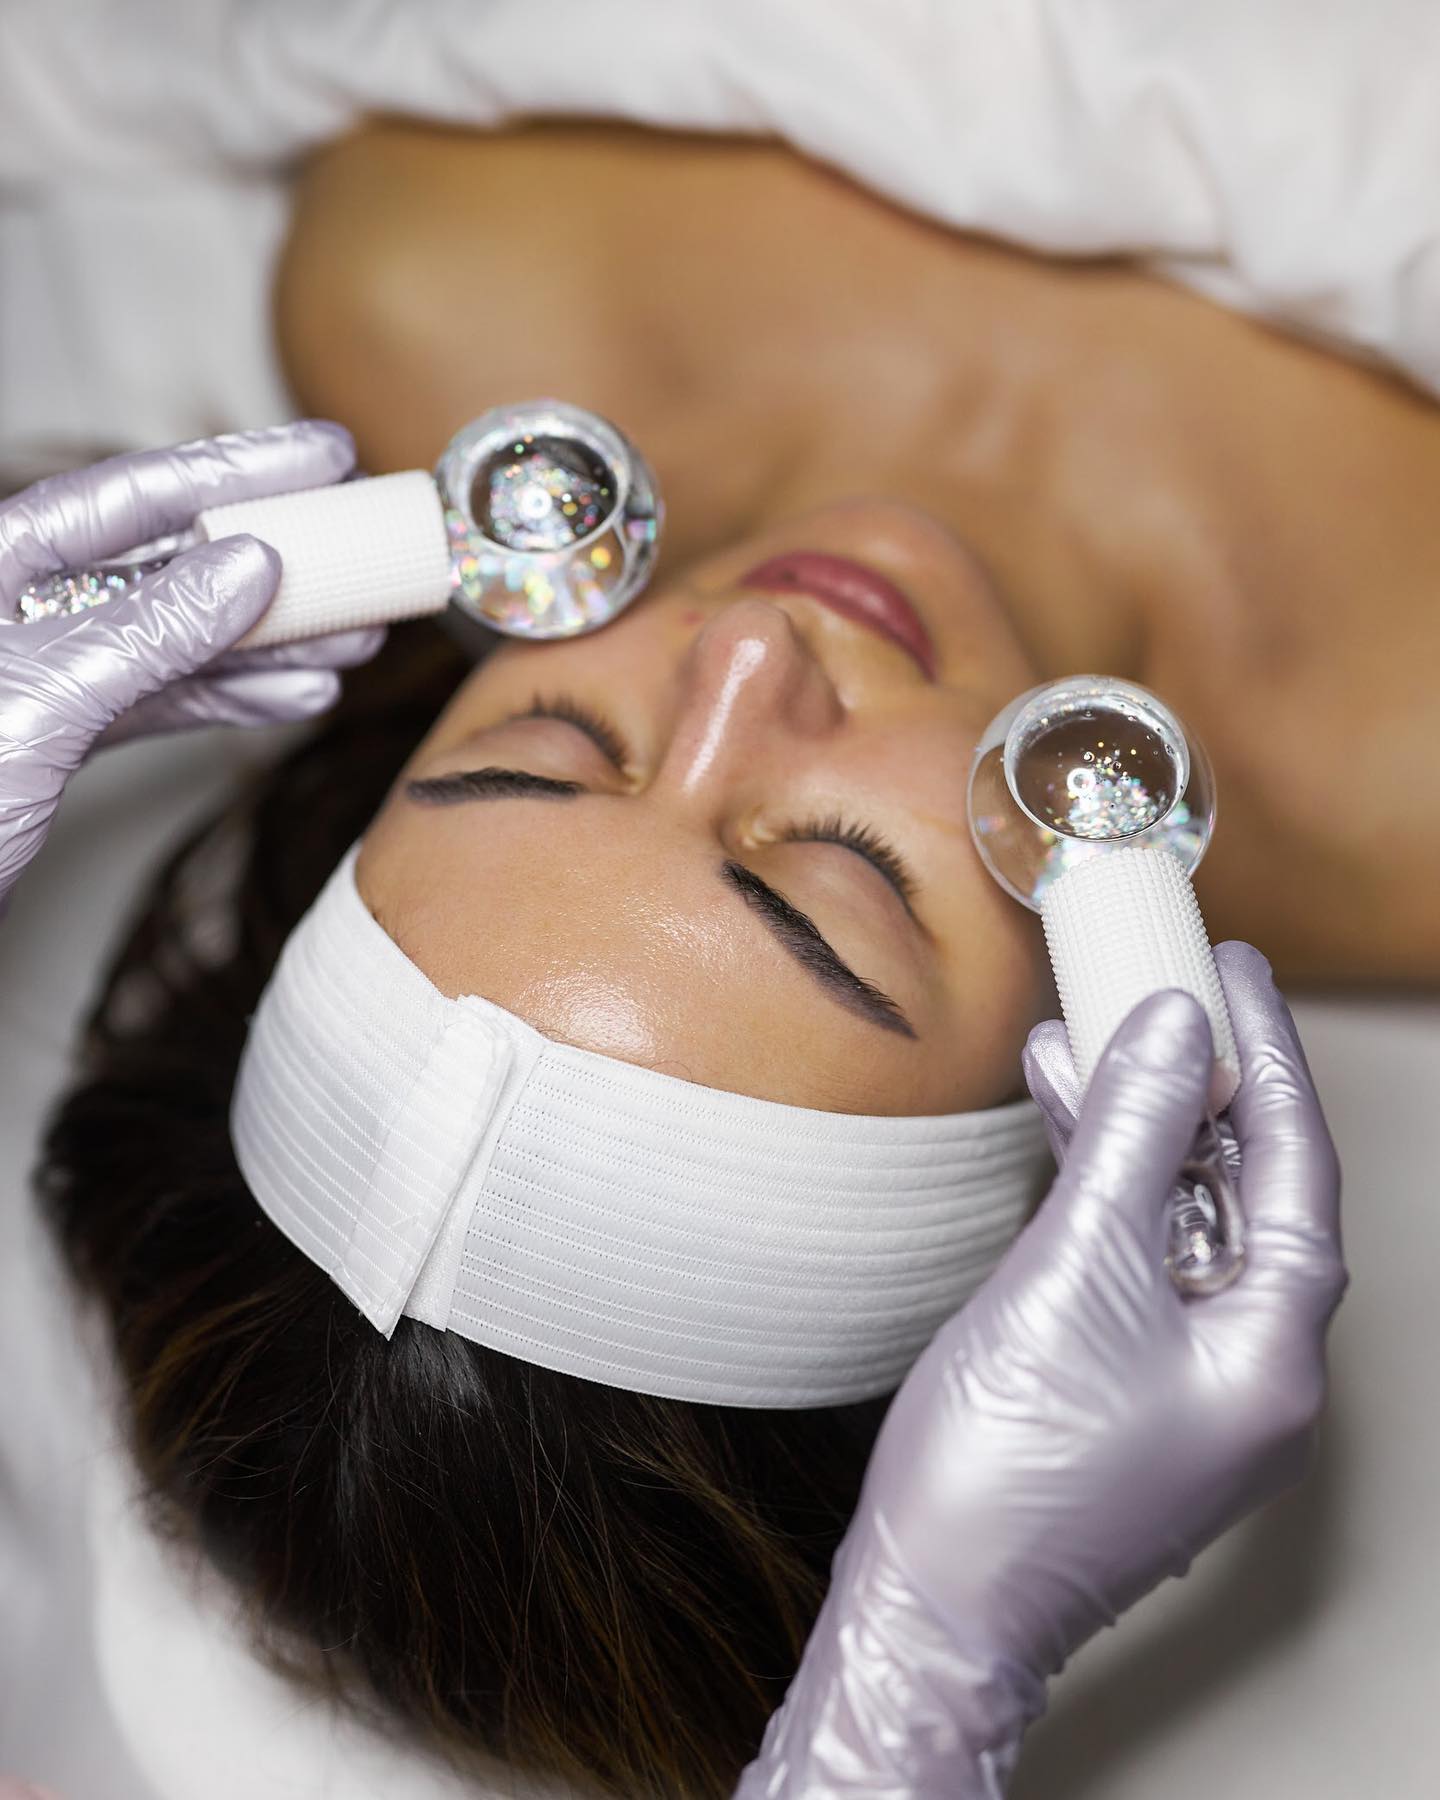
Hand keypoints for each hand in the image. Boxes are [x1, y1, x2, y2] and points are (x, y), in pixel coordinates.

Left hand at [0, 424, 381, 909]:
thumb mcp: (42, 700)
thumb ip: (146, 630)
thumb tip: (249, 566)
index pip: (130, 498)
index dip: (233, 471)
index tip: (321, 457)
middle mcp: (22, 610)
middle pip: (168, 562)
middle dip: (273, 560)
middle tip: (359, 547)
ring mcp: (46, 674)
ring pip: (179, 638)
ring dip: (272, 640)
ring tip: (353, 636)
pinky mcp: (63, 737)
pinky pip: (165, 701)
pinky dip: (233, 700)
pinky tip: (295, 696)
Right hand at [737, 944, 1344, 1796]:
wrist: (932, 1602)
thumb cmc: (1008, 1467)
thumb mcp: (1079, 1266)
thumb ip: (1135, 1139)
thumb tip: (1176, 1034)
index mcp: (1272, 1354)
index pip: (1294, 1170)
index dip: (1269, 1058)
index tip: (1241, 974)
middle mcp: (1249, 1369)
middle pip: (1240, 1192)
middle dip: (1194, 1087)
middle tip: (1163, 991)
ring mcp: (1186, 1382)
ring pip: (1177, 1221)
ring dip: (1133, 1131)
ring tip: (1080, 1040)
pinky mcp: (1123, 1384)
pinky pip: (1132, 1260)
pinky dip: (1100, 1189)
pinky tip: (1057, 1126)